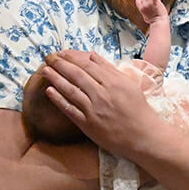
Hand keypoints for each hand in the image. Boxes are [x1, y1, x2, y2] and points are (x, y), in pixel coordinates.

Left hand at [41, 50, 160, 157]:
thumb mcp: (129, 85)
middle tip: (49, 58)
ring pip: (70, 90)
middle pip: (77, 75)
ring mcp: (94, 109)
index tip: (61, 53)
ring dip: (56, 79)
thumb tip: (93, 55)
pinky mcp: (88, 124)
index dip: (72, 58)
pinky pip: (70, 109)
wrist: (143, 136)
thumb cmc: (139, 110)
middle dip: (60, 65)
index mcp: (114, 82)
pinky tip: (49, 91)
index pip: (88, 65)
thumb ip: (110, 69)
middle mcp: (103, 94)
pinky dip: (58, 100)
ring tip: (45, 70)